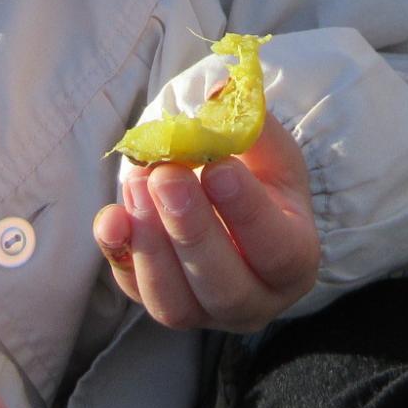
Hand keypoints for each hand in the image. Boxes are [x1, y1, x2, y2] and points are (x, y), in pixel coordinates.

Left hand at [92, 112, 319, 333]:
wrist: (231, 207)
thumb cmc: (260, 179)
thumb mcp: (268, 150)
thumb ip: (249, 124)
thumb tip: (218, 93)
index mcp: (295, 261)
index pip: (278, 250)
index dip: (246, 212)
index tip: (217, 168)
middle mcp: (254, 301)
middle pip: (223, 286)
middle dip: (190, 229)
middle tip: (165, 176)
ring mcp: (204, 313)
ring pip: (175, 303)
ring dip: (151, 243)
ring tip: (139, 182)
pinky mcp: (162, 304)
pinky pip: (135, 292)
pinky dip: (119, 255)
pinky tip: (111, 217)